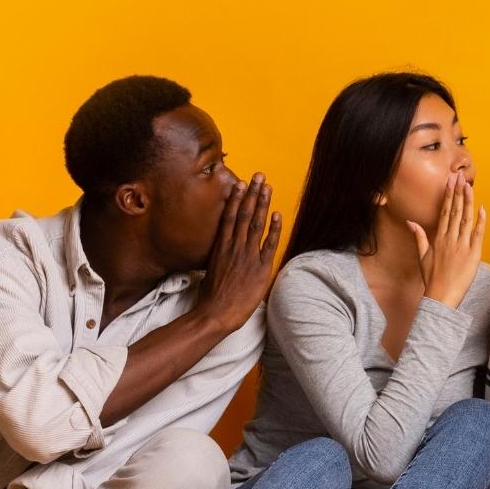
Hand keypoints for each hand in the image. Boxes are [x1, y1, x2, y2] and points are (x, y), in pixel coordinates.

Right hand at [198, 174, 283, 332]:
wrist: (217, 312)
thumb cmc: (211, 296)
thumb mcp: (211, 270)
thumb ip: (220, 257)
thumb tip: (223, 251)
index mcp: (221, 247)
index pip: (229, 217)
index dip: (237, 199)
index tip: (241, 184)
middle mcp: (234, 247)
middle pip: (244, 214)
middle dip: (252, 193)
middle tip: (259, 176)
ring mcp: (248, 256)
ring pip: (256, 224)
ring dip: (263, 204)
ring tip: (267, 187)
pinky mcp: (260, 267)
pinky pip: (269, 244)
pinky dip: (274, 229)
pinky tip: (278, 214)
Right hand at [408, 177, 486, 307]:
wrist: (441, 297)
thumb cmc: (432, 279)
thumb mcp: (422, 256)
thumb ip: (419, 237)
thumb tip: (411, 222)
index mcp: (439, 239)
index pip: (444, 212)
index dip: (448, 196)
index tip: (450, 182)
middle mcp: (450, 239)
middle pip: (454, 211)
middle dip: (458, 192)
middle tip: (460, 176)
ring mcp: (462, 246)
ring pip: (465, 219)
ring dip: (468, 201)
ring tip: (469, 185)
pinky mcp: (473, 254)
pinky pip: (478, 234)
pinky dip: (480, 221)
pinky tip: (482, 209)